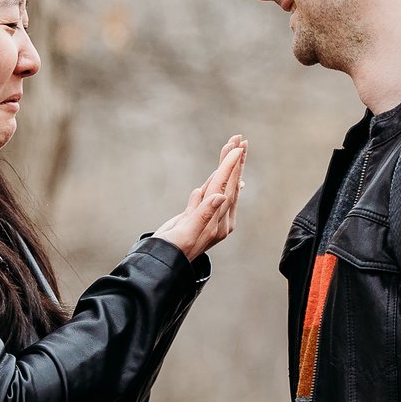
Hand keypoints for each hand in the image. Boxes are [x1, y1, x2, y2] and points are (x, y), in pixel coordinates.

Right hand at [153, 135, 245, 260]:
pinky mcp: (195, 216)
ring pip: (217, 186)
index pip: (226, 188)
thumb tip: (220, 196)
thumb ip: (204, 214)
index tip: (237, 148)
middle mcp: (217, 218)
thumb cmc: (173, 250)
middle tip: (239, 139)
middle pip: (227, 184)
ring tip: (232, 146)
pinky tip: (219, 175)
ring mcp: (207, 217)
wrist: (161, 262)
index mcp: (218, 222)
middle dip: (233, 161)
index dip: (231, 167)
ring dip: (224, 166)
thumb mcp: (188, 233)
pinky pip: (207, 194)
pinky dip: (214, 181)